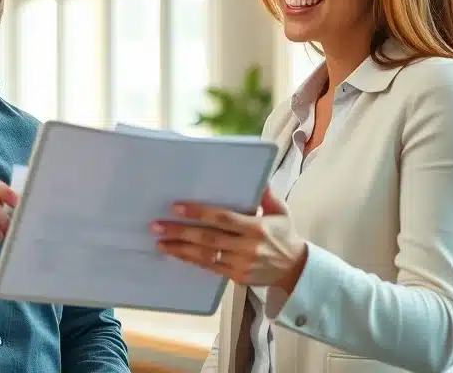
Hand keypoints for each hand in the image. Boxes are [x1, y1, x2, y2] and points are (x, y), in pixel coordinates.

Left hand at [150, 188, 307, 291]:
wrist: (295, 269)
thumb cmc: (284, 234)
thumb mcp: (281, 211)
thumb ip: (267, 195)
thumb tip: (258, 176)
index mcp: (257, 227)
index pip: (223, 218)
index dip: (199, 212)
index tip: (176, 207)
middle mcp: (247, 247)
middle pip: (208, 238)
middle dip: (180, 232)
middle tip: (156, 226)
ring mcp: (241, 264)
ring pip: (205, 256)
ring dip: (180, 249)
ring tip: (160, 242)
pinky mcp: (236, 277)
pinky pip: (209, 267)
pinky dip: (191, 260)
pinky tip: (176, 254)